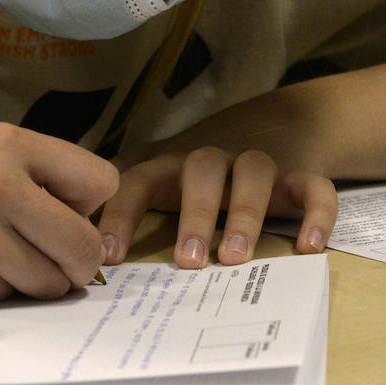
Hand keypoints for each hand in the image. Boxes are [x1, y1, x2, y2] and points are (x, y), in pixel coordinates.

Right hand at [0, 125, 117, 305]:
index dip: (87, 206)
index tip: (61, 214)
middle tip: (44, 253)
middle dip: (75, 258)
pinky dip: (6, 291)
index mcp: (9, 143)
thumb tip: (102, 234)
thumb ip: (41, 181)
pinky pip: (22, 295)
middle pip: (86, 240)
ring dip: (39, 279)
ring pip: (59, 277)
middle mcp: (1, 180)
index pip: (101, 179)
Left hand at [96, 146, 336, 269]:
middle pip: (201, 171)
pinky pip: (314, 186)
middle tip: (187, 262)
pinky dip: (317, 213)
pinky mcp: (300, 172)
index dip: (120, 215)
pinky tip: (309, 247)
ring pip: (253, 172)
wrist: (275, 122)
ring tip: (235, 257)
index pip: (136, 180)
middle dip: (193, 215)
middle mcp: (212, 159)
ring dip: (244, 212)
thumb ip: (120, 196)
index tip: (108, 256)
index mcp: (170, 165)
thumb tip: (68, 232)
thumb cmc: (196, 167)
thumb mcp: (155, 171)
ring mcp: (257, 163)